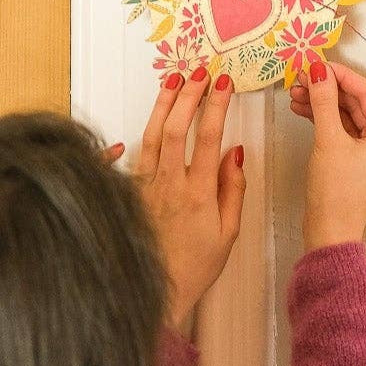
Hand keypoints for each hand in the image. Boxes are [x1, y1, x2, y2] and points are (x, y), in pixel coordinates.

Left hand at [136, 69, 247, 327]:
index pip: (210, 136)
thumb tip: (235, 153)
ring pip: (152, 135)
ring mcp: (146, 187)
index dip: (216, 104)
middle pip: (177, 127)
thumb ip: (233, 190)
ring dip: (163, 104)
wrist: (154, 294)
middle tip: (199, 71)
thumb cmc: (195, 266)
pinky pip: (132, 156)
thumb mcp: (228, 233)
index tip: (224, 83)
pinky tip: (144, 119)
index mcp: (199, 193)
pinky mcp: (130, 193)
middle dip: (188, 94)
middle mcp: (170, 184)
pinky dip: (136, 134)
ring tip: (173, 80)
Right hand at [287, 60, 365, 248]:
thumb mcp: (328, 140)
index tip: (318, 64)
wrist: (329, 232)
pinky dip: (323, 119)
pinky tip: (302, 108)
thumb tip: (318, 71)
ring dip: (322, 103)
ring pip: (347, 116)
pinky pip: (342, 130)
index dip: (342, 75)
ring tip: (296, 92)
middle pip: (357, 103)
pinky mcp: (356, 159)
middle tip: (302, 77)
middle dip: (328, 89)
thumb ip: (324, 102)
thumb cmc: (336, 192)